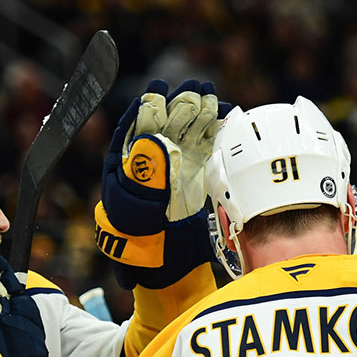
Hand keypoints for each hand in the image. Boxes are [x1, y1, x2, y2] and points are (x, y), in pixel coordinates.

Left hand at [95, 79, 230, 288]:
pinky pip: (208, 147)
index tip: (158, 92)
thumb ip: (145, 178)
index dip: (147, 109)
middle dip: (178, 105)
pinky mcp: (199, 175)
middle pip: (165, 124)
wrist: (167, 268)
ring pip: (188, 131)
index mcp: (129, 167)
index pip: (136, 130)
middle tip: (195, 89)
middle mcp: (153, 164)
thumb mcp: (138, 213)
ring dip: (199, 111)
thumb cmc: (143, 245)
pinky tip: (227, 116)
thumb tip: (153, 138)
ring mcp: (178, 168)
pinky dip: (218, 131)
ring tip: (210, 94)